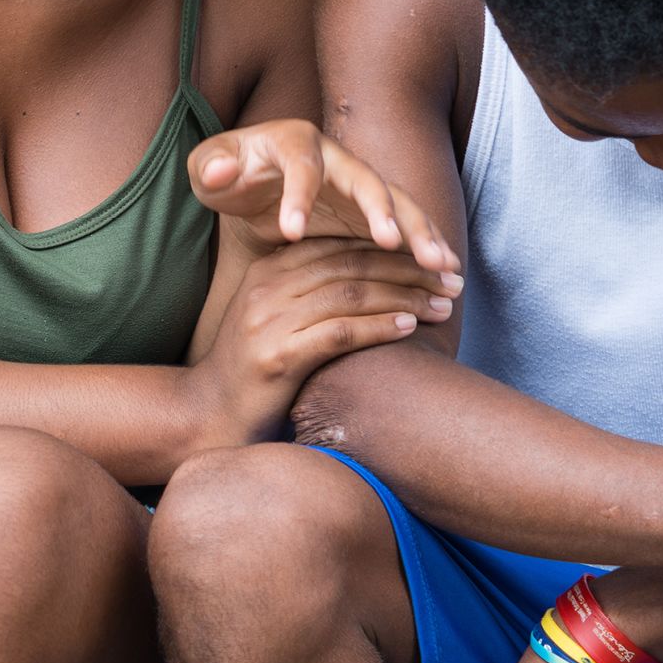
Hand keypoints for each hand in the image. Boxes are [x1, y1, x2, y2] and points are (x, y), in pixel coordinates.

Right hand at [183, 235, 458, 449]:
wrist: (208, 417)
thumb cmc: (257, 373)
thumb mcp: (281, 321)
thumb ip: (317, 294)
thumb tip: (383, 280)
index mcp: (269, 268)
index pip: (343, 246)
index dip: (395, 249)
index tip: (438, 259)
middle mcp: (267, 286)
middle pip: (352, 265)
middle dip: (410, 269)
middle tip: (453, 278)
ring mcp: (267, 320)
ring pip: (351, 294)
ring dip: (405, 296)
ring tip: (443, 304)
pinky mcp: (275, 356)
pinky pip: (338, 331)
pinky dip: (378, 326)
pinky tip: (410, 326)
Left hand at [187, 119, 457, 274]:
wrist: (256, 179)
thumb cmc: (230, 173)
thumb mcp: (208, 169)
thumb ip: (209, 167)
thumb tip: (218, 170)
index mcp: (295, 142)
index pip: (301, 165)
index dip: (298, 195)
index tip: (290, 232)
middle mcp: (338, 159)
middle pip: (366, 180)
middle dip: (381, 209)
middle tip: (390, 242)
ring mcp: (360, 185)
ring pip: (399, 204)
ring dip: (420, 233)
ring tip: (440, 266)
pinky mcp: (373, 212)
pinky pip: (407, 228)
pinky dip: (427, 247)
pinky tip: (447, 275)